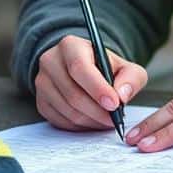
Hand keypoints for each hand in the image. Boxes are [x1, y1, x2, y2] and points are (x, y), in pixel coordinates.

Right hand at [34, 35, 148, 130]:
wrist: (83, 69)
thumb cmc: (104, 67)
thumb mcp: (125, 66)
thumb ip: (131, 78)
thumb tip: (122, 96)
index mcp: (71, 46)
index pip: (80, 68)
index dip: (97, 89)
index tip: (114, 104)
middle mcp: (51, 61)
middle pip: (73, 93)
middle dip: (98, 111)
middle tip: (115, 119)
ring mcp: (42, 82)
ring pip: (67, 110)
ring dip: (91, 121)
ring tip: (107, 121)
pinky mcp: (41, 102)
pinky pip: (60, 121)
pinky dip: (80, 127)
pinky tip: (93, 122)